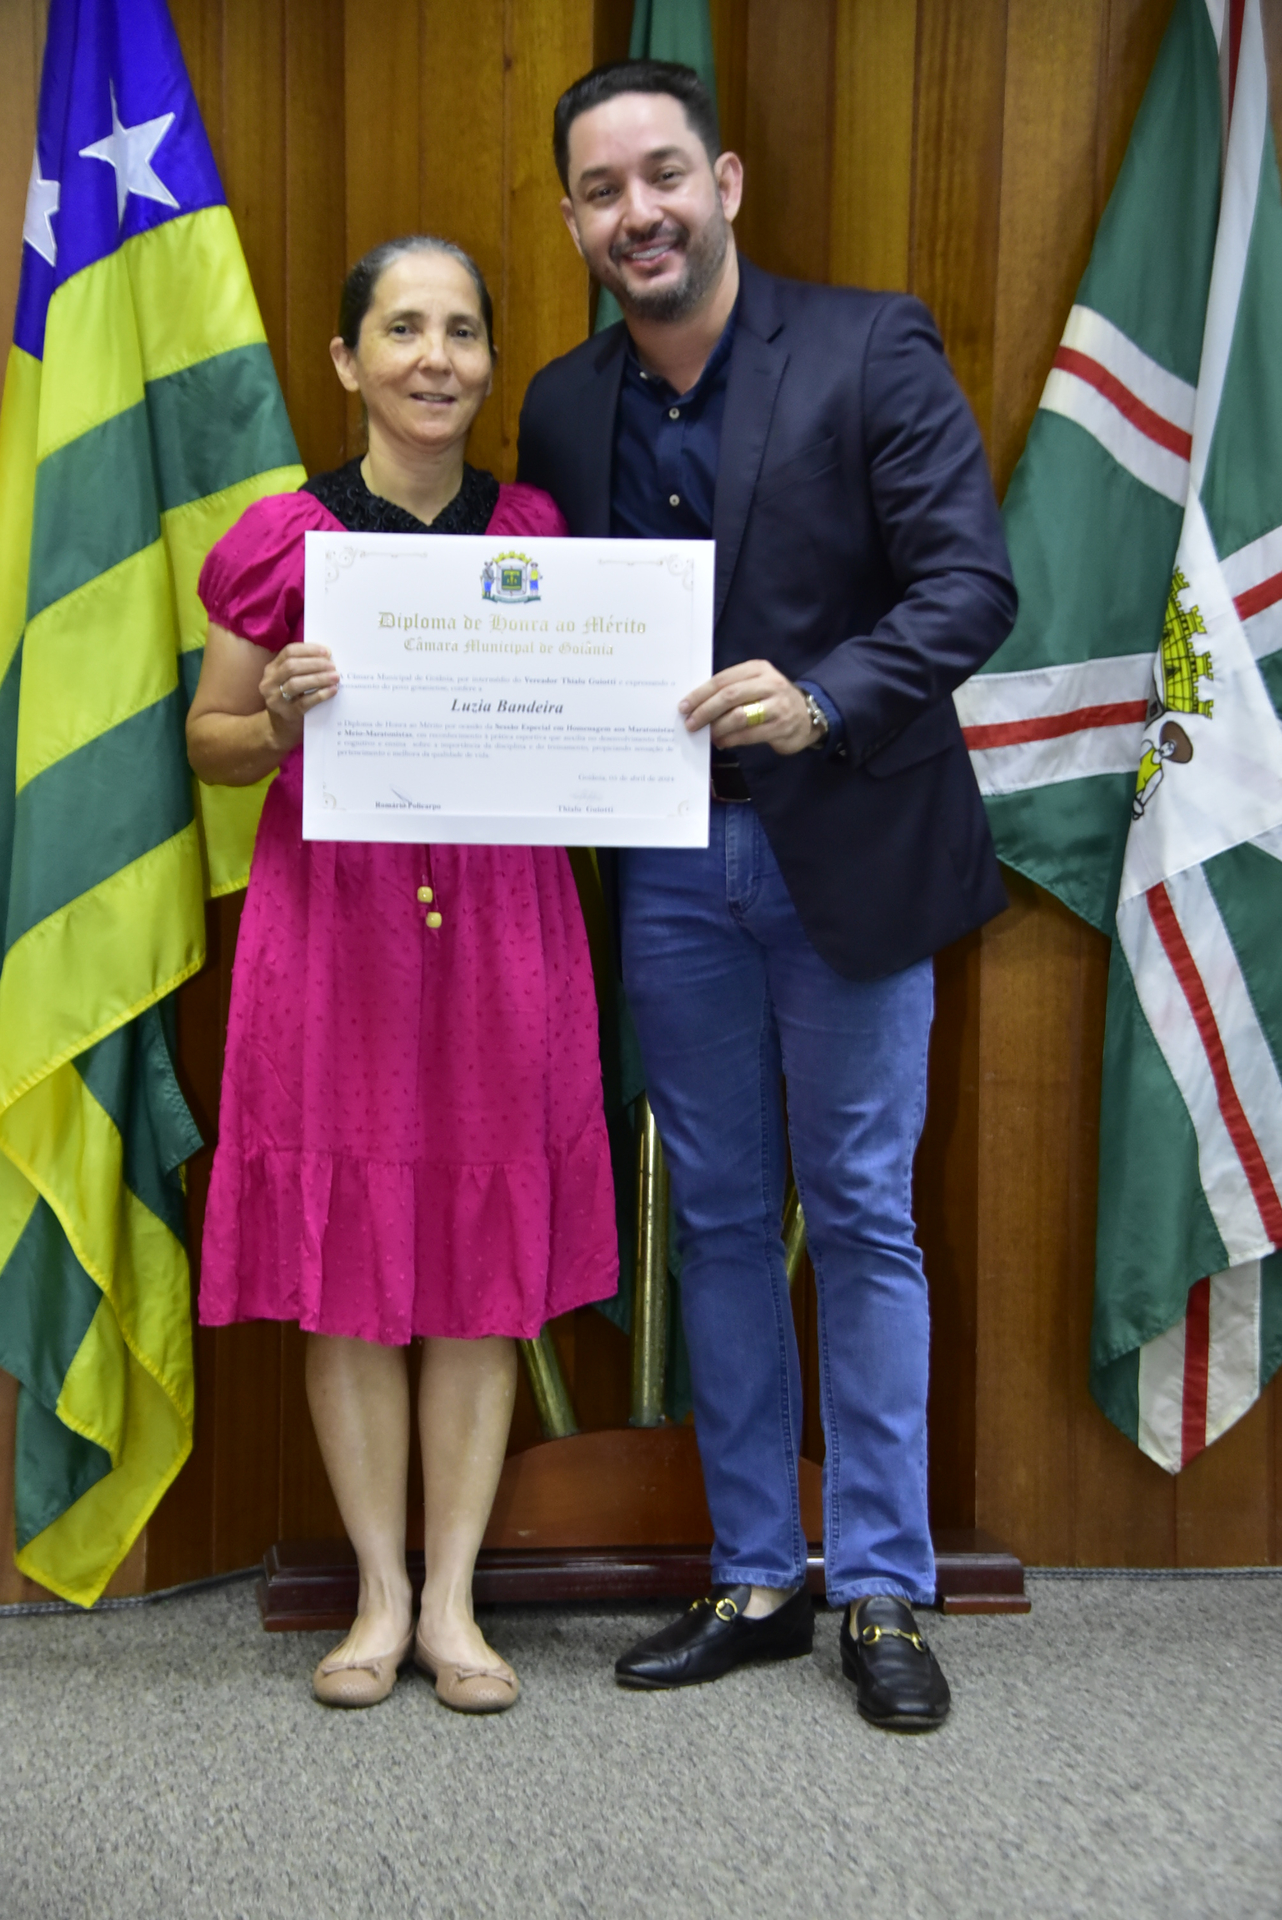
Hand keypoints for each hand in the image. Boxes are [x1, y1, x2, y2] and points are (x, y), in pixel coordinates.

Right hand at [262, 643, 338, 741]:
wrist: (279, 730)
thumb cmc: (290, 701)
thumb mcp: (288, 682)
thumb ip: (301, 669)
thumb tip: (327, 658)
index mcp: (271, 670)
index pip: (289, 652)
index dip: (309, 649)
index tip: (326, 652)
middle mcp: (269, 683)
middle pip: (292, 666)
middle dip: (315, 663)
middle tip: (333, 665)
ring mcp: (276, 699)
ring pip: (296, 683)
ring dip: (319, 678)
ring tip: (335, 677)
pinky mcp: (287, 714)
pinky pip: (305, 702)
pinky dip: (321, 694)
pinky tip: (332, 690)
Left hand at [679, 660, 815, 755]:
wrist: (807, 714)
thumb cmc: (771, 700)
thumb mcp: (754, 685)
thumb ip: (731, 690)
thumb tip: (697, 706)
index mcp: (757, 669)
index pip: (723, 679)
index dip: (700, 694)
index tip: (684, 706)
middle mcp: (769, 683)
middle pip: (729, 696)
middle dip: (705, 711)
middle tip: (691, 723)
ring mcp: (778, 705)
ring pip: (739, 716)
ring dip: (718, 727)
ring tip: (707, 734)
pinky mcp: (782, 726)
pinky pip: (750, 734)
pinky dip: (731, 739)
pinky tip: (722, 742)